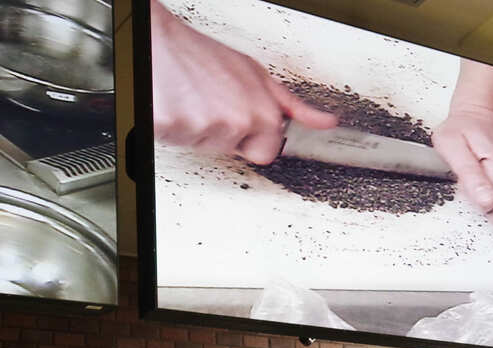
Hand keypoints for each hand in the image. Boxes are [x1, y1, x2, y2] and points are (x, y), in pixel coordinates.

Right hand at [149, 1, 335, 163]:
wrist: (157, 40)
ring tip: (189, 96)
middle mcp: (235, 122)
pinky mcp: (171, 128)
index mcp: (260, 112)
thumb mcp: (256, 75)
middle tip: (209, 101)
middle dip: (221, 132)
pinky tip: (171, 101)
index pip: (267, 153)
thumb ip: (292, 105)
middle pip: (231, 149)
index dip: (253, 138)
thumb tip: (326, 122)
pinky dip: (168, 125)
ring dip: (193, 127)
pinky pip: (173, 140)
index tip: (243, 123)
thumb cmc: (201, 53)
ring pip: (201, 145)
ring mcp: (203, 127)